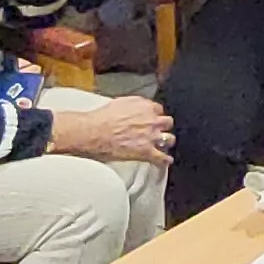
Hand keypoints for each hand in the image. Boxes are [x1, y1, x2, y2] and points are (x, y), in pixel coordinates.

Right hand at [46, 94, 174, 165]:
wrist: (94, 132)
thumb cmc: (101, 118)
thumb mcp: (120, 102)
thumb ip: (133, 105)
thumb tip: (135, 108)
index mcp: (144, 106)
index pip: (158, 109)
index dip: (155, 115)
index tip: (152, 119)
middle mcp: (151, 120)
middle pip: (167, 122)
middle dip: (163, 126)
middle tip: (158, 130)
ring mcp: (151, 137)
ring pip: (169, 139)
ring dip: (166, 142)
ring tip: (164, 145)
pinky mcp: (146, 152)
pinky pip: (162, 158)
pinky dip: (165, 160)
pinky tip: (165, 161)